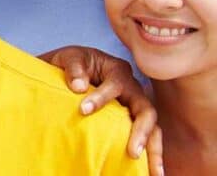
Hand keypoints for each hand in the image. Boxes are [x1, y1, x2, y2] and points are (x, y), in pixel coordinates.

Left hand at [43, 45, 161, 174]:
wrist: (71, 69)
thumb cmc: (72, 63)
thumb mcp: (69, 58)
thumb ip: (73, 68)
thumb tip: (78, 87)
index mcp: (117, 70)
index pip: (115, 85)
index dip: (101, 98)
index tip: (83, 110)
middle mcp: (132, 88)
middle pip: (146, 109)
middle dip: (141, 131)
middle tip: (132, 152)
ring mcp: (134, 104)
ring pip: (152, 126)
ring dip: (154, 148)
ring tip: (154, 172)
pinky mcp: (131, 118)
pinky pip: (146, 135)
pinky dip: (149, 151)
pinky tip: (151, 171)